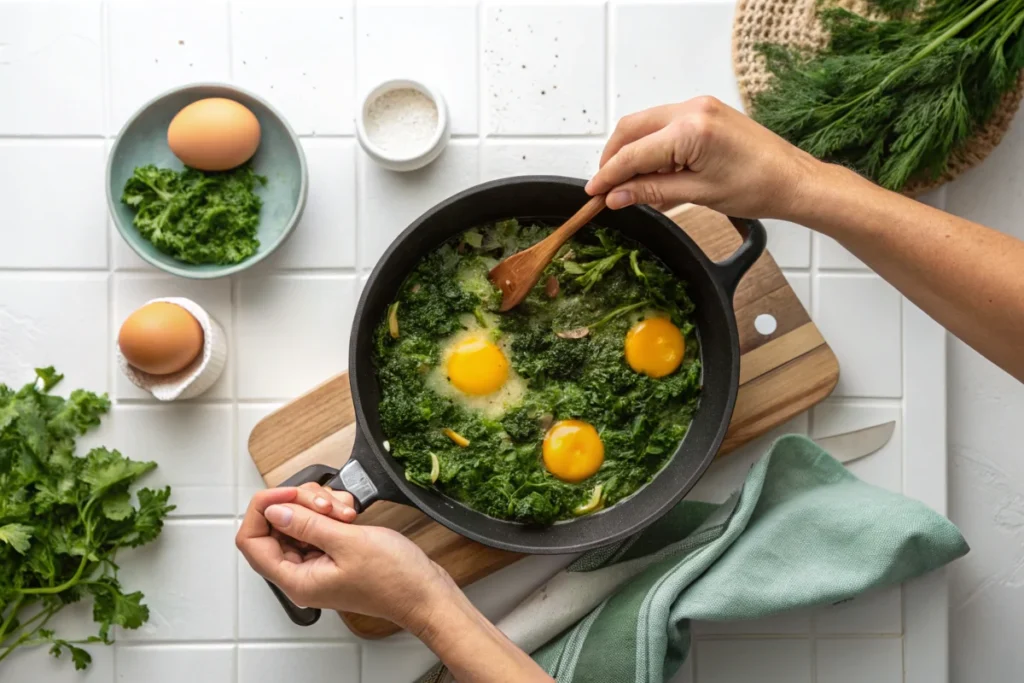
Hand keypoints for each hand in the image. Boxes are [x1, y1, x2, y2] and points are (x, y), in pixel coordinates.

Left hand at [235, 484, 455, 629]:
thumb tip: (273, 511)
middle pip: (276, 526)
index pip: (252, 542)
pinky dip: (332, 511)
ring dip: (319, 505)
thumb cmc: (395, 579)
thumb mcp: (347, 543)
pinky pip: (319, 523)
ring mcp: (318, 563)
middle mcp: (302, 573)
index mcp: (296, 579)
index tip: (286, 494)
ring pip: (299, 519)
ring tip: (344, 511)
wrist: (425, 591)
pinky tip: (351, 514)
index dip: (263, 510)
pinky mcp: (334, 553)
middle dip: (299, 505)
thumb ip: (305, 525)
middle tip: (325, 504)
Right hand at [586, 96, 822, 219]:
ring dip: (633, 153)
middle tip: (605, 187)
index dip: (609, 175)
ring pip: (645, 125)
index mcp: (691, 129)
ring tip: (631, 185)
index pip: (634, 152)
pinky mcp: (705, 111)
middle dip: (614, 158)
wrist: (793, 180)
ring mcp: (699, 106)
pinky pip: (665, 125)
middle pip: (632, 129)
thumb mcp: (697, 194)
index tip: (593, 192)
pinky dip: (653, 147)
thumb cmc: (757, 187)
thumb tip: (616, 196)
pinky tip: (654, 172)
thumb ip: (651, 191)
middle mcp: (692, 109)